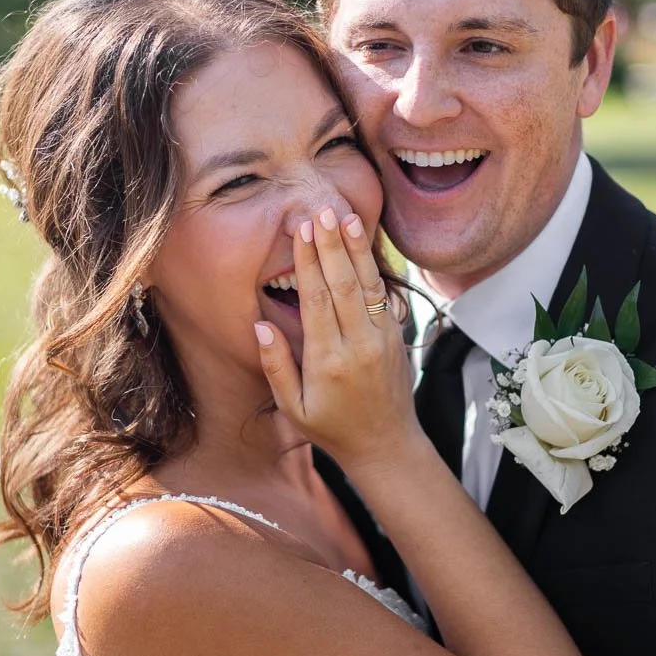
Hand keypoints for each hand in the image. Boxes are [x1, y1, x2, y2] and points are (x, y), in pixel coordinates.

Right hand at [255, 207, 424, 470]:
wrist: (386, 445)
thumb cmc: (332, 427)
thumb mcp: (294, 408)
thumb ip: (276, 367)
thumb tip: (259, 327)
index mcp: (329, 361)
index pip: (317, 301)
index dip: (308, 263)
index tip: (301, 232)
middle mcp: (359, 344)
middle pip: (343, 284)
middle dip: (331, 245)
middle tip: (321, 211)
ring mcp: (382, 339)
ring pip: (368, 284)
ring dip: (356, 249)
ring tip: (346, 216)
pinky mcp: (396, 336)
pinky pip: (383, 296)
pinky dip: (373, 267)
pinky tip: (364, 244)